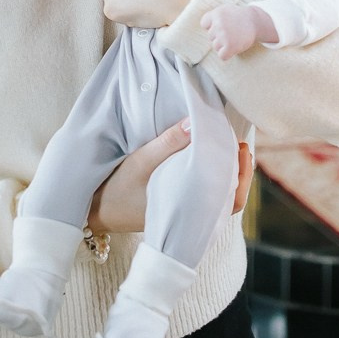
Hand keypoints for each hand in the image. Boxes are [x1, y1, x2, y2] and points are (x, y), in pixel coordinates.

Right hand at [88, 123, 253, 231]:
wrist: (95, 213)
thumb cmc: (118, 191)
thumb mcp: (141, 161)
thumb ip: (168, 142)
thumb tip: (195, 121)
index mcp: (191, 211)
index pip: (233, 200)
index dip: (243, 174)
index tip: (242, 148)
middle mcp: (192, 216)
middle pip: (231, 196)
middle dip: (239, 169)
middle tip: (239, 142)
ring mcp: (185, 213)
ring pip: (219, 195)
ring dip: (226, 171)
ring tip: (227, 145)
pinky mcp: (177, 206)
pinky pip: (204, 193)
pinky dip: (211, 175)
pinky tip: (207, 156)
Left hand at [201, 4, 276, 59]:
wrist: (256, 22)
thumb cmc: (238, 17)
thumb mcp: (225, 11)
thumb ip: (212, 17)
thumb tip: (203, 28)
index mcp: (216, 13)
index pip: (204, 24)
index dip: (212, 26)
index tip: (224, 24)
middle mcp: (219, 24)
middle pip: (211, 37)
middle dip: (220, 36)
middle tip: (232, 30)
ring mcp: (224, 35)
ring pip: (216, 47)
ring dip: (224, 45)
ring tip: (234, 37)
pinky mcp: (230, 46)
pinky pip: (222, 56)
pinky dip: (228, 54)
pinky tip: (235, 47)